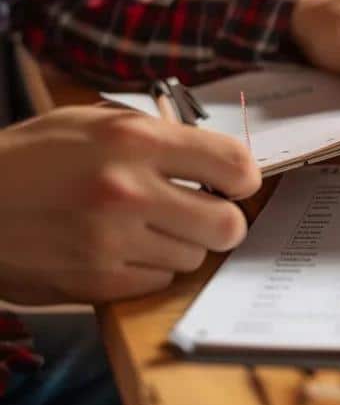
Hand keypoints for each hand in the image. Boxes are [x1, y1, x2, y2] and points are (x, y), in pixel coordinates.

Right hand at [0, 106, 260, 304]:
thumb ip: (157, 135)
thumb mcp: (92, 123)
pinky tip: (124, 249)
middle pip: (228, 224)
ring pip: (195, 256)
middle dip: (224, 219)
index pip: (233, 164)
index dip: (243, 177)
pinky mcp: (96, 282)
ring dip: (183, 244)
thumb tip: (218, 159)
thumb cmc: (31, 156)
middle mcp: (129, 190)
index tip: (235, 183)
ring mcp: (112, 241)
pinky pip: (159, 281)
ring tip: (149, 227)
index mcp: (134, 140)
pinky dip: (152, 268)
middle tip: (205, 213)